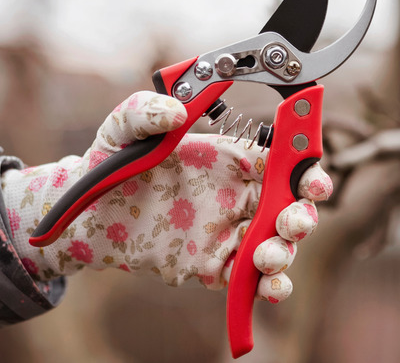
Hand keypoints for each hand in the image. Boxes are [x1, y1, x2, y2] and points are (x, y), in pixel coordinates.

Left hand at [1, 91, 331, 302]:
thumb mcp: (124, 129)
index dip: (307, 168)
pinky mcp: (215, 267)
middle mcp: (241, 197)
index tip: (312, 179)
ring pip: (277, 245)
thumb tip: (174, 111)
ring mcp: (230, 234)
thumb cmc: (113, 164)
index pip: (285, 161)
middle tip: (290, 222)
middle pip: (291, 206)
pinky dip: (268, 286)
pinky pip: (250, 279)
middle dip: (302, 215)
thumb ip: (144, 111)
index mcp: (234, 160)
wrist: (87, 217)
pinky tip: (269, 288)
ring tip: (268, 258)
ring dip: (285, 253)